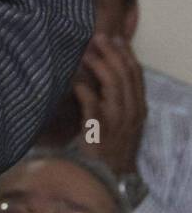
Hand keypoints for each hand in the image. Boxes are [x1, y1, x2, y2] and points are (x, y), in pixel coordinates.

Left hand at [70, 33, 146, 175]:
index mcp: (138, 108)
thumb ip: (116, 98)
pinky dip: (83, 89)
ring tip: (86, 52)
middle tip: (98, 36)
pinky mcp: (99, 128)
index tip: (116, 39)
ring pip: (113, 84)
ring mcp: (117, 120)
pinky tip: (74, 80)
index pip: (137, 75)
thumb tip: (104, 72)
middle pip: (126, 74)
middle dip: (112, 52)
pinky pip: (92, 102)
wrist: (107, 175)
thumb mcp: (121, 121)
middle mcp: (132, 112)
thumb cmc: (109, 145)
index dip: (127, 54)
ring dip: (99, 64)